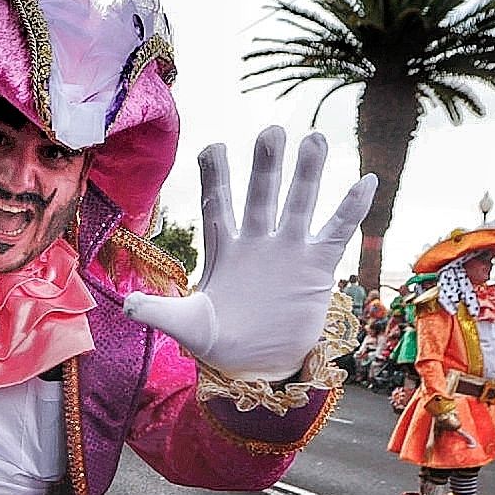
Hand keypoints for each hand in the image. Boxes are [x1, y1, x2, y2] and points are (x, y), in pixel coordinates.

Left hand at [122, 129, 374, 379]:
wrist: (256, 363)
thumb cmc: (217, 342)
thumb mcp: (188, 326)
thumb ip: (161, 312)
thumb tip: (126, 305)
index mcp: (223, 248)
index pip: (217, 203)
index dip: (216, 175)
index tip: (213, 147)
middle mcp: (256, 240)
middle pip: (261, 194)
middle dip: (266, 165)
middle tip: (272, 131)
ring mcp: (288, 250)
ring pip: (299, 203)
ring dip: (308, 174)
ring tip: (317, 139)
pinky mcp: (317, 267)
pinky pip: (337, 231)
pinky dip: (351, 208)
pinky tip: (367, 180)